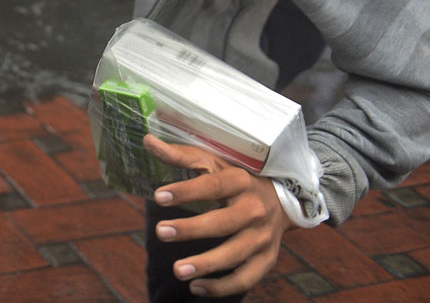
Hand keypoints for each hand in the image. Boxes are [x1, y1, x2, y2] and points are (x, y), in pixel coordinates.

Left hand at [144, 134, 291, 297]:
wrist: (281, 200)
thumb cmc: (235, 179)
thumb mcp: (213, 162)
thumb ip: (181, 156)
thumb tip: (148, 141)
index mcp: (240, 181)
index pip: (213, 186)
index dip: (186, 191)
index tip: (158, 196)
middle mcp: (254, 210)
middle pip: (224, 223)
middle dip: (192, 229)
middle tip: (160, 232)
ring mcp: (262, 237)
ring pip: (235, 254)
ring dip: (206, 264)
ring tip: (177, 270)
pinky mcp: (265, 260)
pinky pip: (245, 278)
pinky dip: (222, 287)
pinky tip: (195, 286)